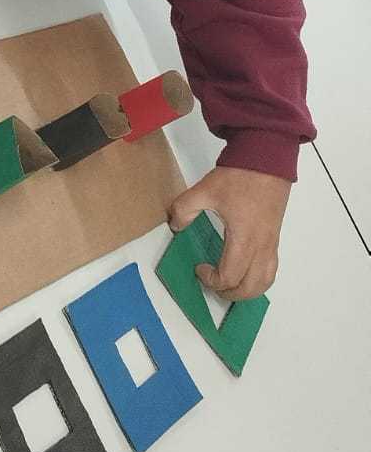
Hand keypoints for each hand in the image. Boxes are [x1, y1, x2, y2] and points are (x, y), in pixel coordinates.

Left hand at [168, 166, 291, 300]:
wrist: (268, 158)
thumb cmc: (239, 176)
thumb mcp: (204, 190)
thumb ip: (184, 209)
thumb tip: (176, 226)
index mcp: (243, 239)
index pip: (229, 276)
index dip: (211, 280)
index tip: (199, 269)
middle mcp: (261, 246)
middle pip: (249, 287)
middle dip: (228, 293)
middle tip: (212, 283)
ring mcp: (271, 243)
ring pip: (265, 282)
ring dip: (247, 291)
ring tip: (229, 286)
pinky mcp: (275, 237)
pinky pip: (271, 269)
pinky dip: (259, 279)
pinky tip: (246, 273)